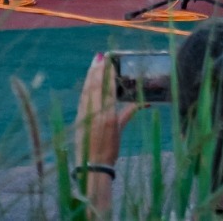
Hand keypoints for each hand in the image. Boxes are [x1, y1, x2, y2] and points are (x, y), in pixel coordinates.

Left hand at [74, 54, 135, 168]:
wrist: (92, 166)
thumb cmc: (109, 149)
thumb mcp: (119, 130)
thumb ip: (128, 113)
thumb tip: (144, 103)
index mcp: (107, 115)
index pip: (107, 88)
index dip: (108, 73)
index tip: (109, 60)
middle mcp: (95, 112)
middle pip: (95, 86)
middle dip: (97, 69)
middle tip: (100, 56)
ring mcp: (84, 114)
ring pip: (87, 90)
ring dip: (90, 75)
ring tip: (94, 63)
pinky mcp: (78, 117)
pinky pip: (82, 97)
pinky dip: (86, 87)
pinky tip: (88, 80)